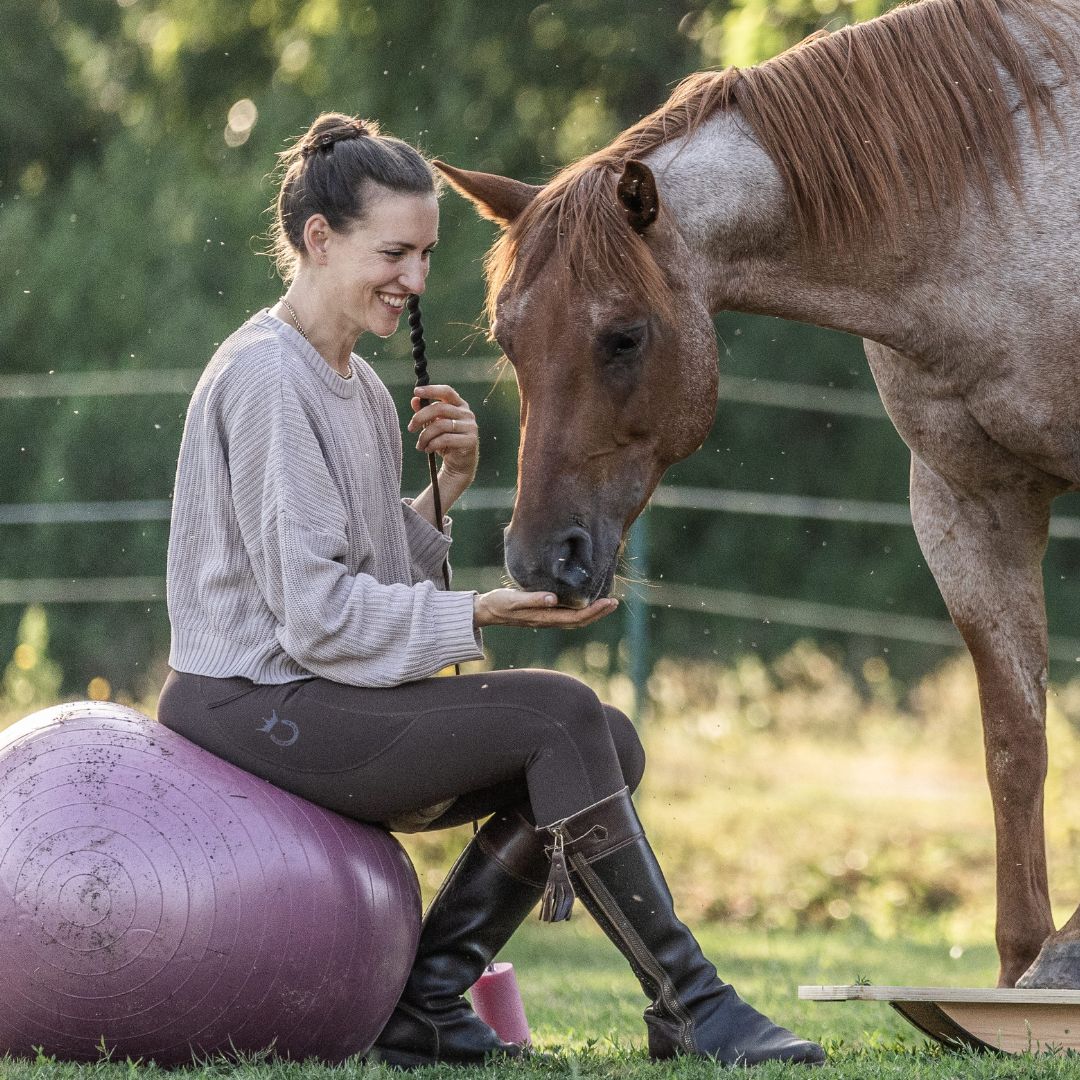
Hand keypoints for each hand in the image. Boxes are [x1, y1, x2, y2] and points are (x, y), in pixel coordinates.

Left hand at [408, 384, 478, 492]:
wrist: (459, 464)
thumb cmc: (446, 442)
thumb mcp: (434, 426)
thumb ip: (426, 412)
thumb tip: (414, 400)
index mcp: (460, 405)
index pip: (447, 391)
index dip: (431, 390)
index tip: (416, 391)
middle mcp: (467, 414)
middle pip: (440, 408)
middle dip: (421, 417)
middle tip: (410, 428)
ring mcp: (470, 427)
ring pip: (441, 425)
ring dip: (425, 436)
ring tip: (419, 445)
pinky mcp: (470, 441)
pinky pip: (446, 439)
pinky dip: (432, 444)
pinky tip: (428, 449)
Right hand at [473, 589, 618, 628]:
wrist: (487, 611)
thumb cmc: (499, 604)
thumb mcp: (514, 599)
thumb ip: (533, 599)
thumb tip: (553, 598)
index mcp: (545, 617)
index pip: (576, 617)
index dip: (594, 611)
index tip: (609, 601)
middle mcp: (549, 620)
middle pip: (580, 621)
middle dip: (599, 613)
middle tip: (615, 602)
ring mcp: (547, 619)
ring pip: (576, 620)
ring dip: (593, 613)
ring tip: (607, 603)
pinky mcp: (544, 614)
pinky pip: (568, 615)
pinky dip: (582, 610)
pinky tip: (586, 601)